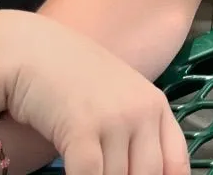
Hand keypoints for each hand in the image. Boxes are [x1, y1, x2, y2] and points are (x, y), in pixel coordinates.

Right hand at [0, 10, 187, 174]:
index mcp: (155, 106)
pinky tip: (67, 174)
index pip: (176, 163)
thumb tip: (145, 170)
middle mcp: (142, 111)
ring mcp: (114, 119)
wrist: (35, 50)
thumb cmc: (73, 79)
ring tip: (89, 172)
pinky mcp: (82, 128)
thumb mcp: (117, 102)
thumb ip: (136, 136)